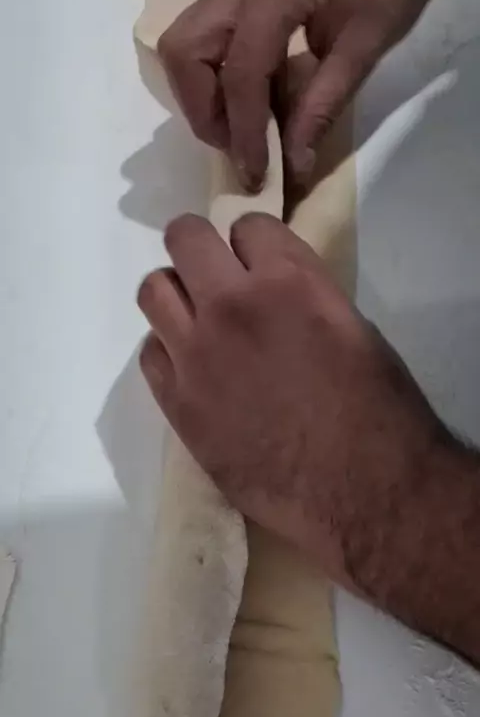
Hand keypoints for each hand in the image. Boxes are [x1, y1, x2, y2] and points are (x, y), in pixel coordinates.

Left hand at [137, 213, 451, 599]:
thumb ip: (304, 297)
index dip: (254, 245)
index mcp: (288, 281)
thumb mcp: (353, 329)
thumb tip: (274, 291)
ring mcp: (197, 355)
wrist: (362, 491)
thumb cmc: (377, 411)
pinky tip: (193, 370)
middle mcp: (232, 306)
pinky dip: (167, 352)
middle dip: (201, 250)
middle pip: (185, 239)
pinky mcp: (178, 404)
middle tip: (216, 278)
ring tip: (198, 323)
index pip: (247, 225)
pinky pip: (149, 353)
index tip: (260, 266)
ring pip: (154, 290)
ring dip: (176, 297)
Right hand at [158, 0, 456, 188]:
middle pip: (183, 51)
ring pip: (186, 40)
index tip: (256, 174)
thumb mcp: (366, 42)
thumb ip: (323, 104)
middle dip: (203, 109)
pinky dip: (219, 72)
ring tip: (244, 125)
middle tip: (238, 144)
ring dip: (203, 92)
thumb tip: (293, 164)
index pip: (239, 74)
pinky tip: (258, 96)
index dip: (243, 133)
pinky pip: (209, 32)